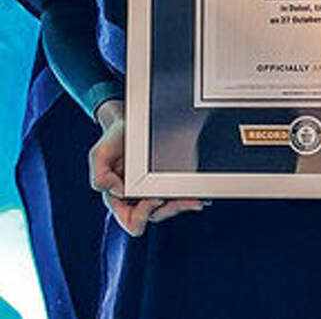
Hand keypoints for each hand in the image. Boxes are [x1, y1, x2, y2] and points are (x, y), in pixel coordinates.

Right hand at [89, 99, 205, 236]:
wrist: (128, 122)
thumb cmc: (113, 139)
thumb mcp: (99, 154)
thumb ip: (100, 176)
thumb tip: (118, 191)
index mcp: (118, 198)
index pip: (131, 220)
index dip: (143, 215)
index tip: (153, 198)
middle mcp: (136, 198)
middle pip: (155, 216)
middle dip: (170, 209)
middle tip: (182, 198)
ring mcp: (151, 190)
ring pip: (168, 208)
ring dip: (182, 204)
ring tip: (196, 199)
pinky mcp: (163, 180)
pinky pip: (176, 194)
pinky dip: (187, 196)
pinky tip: (198, 194)